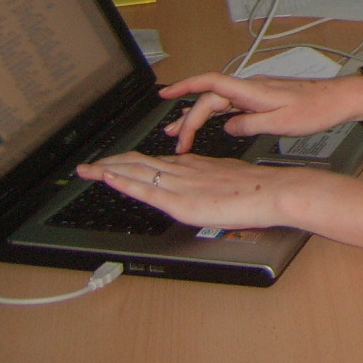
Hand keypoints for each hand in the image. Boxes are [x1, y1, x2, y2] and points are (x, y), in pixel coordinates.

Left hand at [76, 151, 316, 230]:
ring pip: (136, 173)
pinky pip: (145, 189)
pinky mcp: (181, 200)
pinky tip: (107, 179)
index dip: (131, 162)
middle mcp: (184, 170)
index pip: (155, 162)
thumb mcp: (231, 180)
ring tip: (88, 170)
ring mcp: (181, 184)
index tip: (114, 163)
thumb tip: (204, 185)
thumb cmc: (262, 188)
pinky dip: (122, 183)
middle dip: (111, 164)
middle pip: (139, 163)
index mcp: (196, 166)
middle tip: (89, 165)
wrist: (275, 190)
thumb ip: (213, 181)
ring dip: (108, 171)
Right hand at [158, 72, 362, 153]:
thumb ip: (250, 124)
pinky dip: (217, 115)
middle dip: (188, 117)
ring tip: (179, 133)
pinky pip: (233, 105)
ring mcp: (257, 92)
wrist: (340, 99)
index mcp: (253, 90)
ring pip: (220, 102)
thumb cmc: (316, 109)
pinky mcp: (264, 99)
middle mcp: (252, 87)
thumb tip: (228, 127)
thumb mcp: (281, 123)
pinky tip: (211, 124)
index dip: (185, 86)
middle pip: (210, 98)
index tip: (166, 95)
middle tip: (175, 140)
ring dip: (199, 116)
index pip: (211, 83)